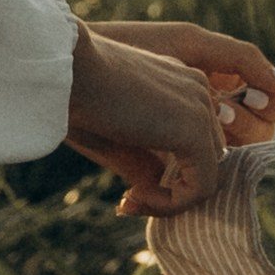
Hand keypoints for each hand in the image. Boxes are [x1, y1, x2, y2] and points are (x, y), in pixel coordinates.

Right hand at [69, 22, 274, 215]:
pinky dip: (171, 205)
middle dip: (170, 190)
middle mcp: (197, 91)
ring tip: (130, 200)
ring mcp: (200, 109)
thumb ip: (143, 160)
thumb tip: (157, 189)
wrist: (67, 69)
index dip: (167, 174)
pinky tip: (134, 198)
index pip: (195, 141)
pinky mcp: (194, 131)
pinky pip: (201, 187)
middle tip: (127, 200)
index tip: (127, 191)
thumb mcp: (113, 133)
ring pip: (208, 175)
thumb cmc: (76, 96)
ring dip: (169, 201)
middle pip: (205, 159)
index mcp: (180, 83)